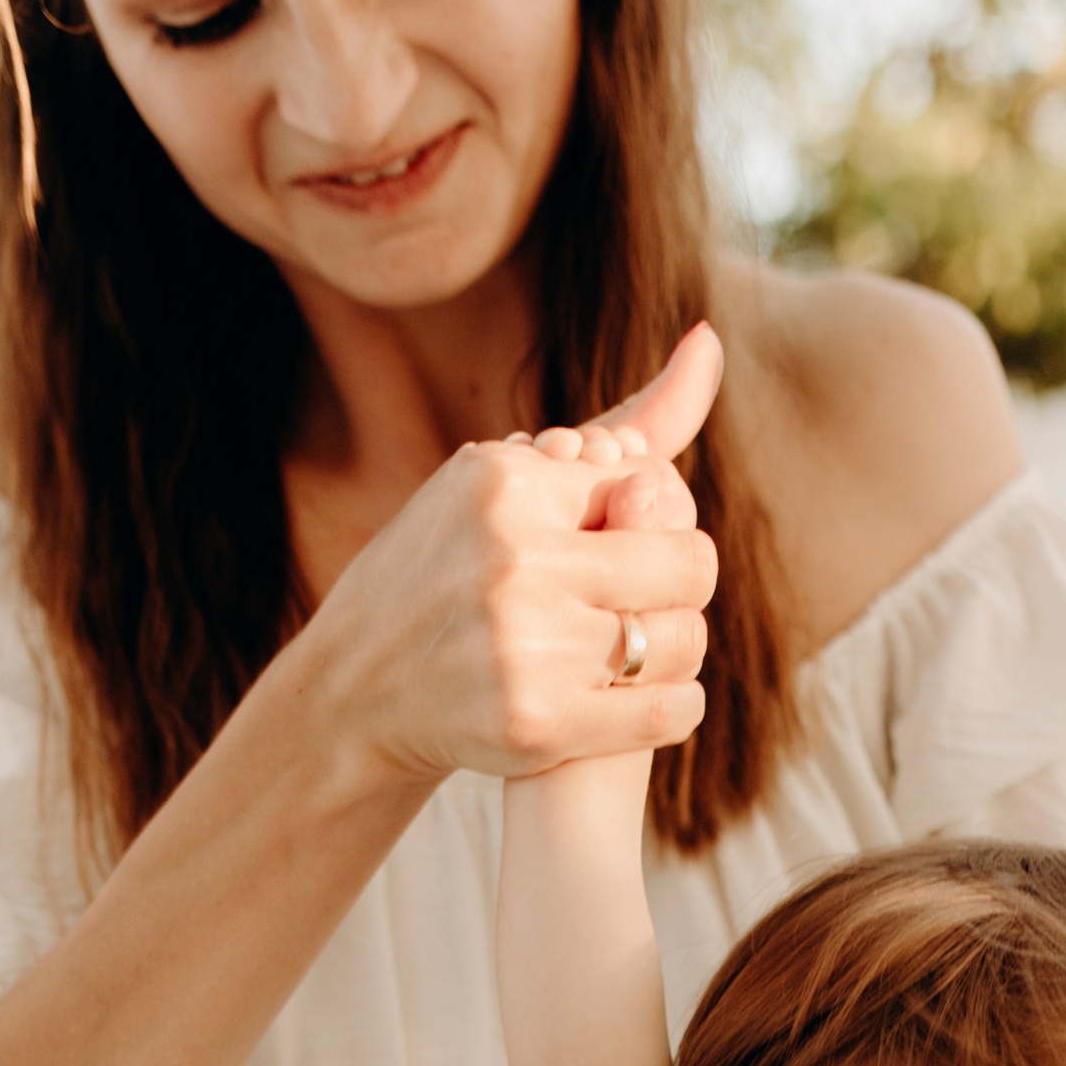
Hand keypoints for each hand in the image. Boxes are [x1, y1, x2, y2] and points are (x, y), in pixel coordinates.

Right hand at [312, 327, 724, 790]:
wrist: (352, 693)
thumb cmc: (440, 575)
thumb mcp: (504, 482)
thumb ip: (621, 426)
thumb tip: (712, 340)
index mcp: (505, 483)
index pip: (650, 487)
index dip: (644, 520)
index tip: (607, 544)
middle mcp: (514, 558)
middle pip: (687, 563)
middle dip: (681, 581)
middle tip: (651, 599)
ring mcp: (524, 646)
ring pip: (684, 639)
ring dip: (678, 647)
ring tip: (641, 648)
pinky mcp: (536, 725)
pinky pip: (669, 710)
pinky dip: (676, 703)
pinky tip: (651, 695)